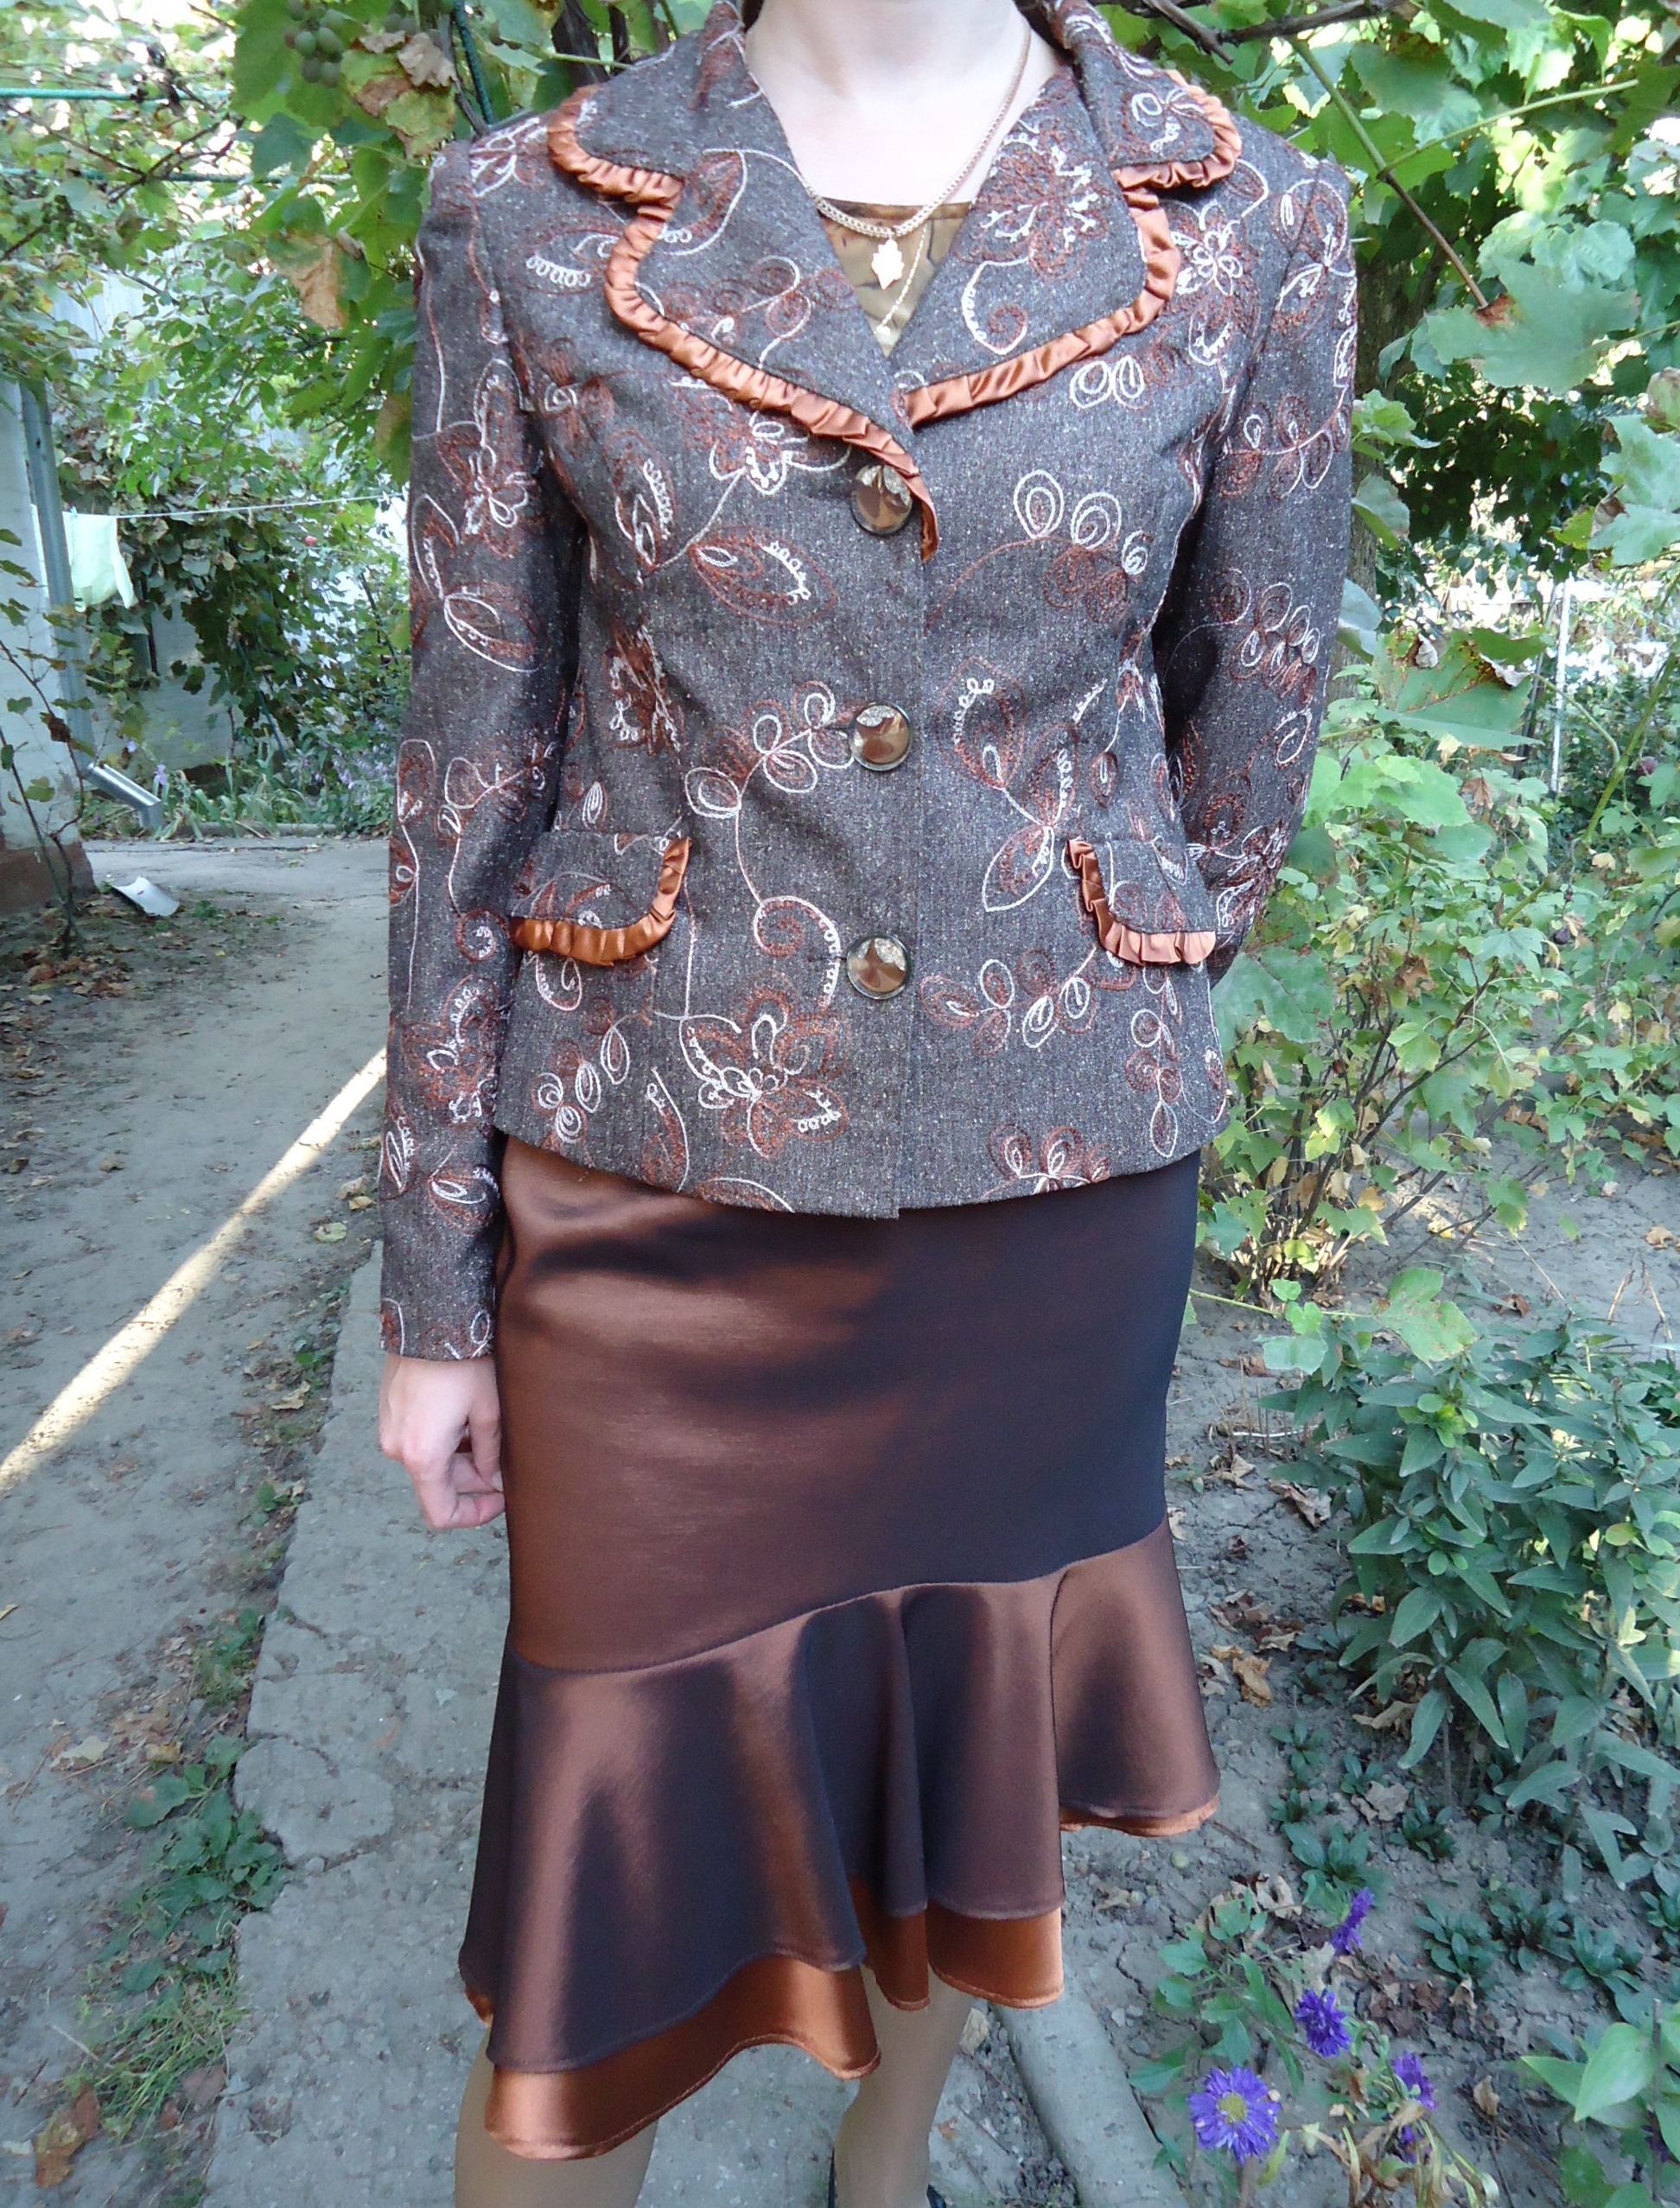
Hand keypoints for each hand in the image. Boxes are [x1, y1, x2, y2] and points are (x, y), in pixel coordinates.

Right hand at [379, 1353, 504, 1528]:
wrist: (430, 1318)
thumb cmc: (464, 1364)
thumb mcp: (488, 1412)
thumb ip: (490, 1454)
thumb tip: (492, 1479)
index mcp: (423, 1457)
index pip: (441, 1513)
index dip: (472, 1515)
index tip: (498, 1500)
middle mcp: (398, 1450)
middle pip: (438, 1484)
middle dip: (471, 1476)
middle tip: (500, 1454)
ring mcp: (389, 1430)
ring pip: (429, 1460)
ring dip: (457, 1455)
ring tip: (482, 1425)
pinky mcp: (387, 1412)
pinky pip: (417, 1439)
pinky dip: (441, 1438)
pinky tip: (461, 1414)